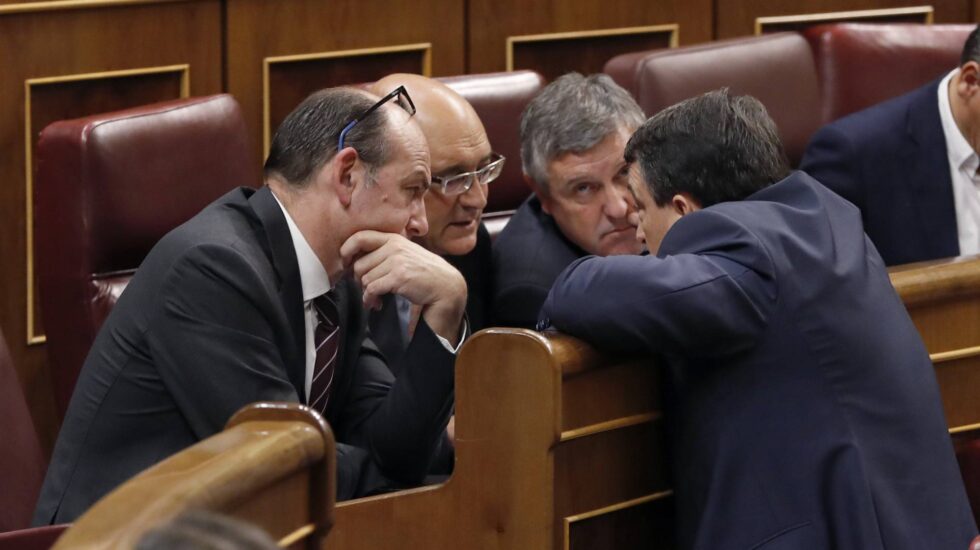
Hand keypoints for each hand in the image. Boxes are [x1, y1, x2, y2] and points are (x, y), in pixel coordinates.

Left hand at [341, 230, 466, 343]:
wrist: (444, 285)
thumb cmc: (423, 271)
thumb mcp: (404, 253)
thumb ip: (384, 252)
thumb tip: (355, 261)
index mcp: (393, 238)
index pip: (360, 237)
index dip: (347, 250)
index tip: (346, 263)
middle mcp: (394, 247)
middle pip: (360, 263)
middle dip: (359, 280)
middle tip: (366, 288)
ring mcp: (396, 261)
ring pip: (365, 278)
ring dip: (366, 292)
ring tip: (374, 298)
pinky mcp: (398, 277)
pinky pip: (372, 289)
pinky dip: (370, 299)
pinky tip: (376, 303)